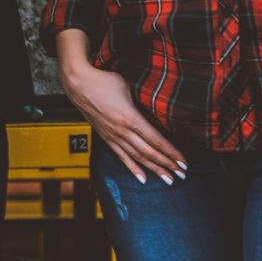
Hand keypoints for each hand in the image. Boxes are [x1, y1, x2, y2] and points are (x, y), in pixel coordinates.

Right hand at [60, 56, 187, 185]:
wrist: (78, 83)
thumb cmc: (103, 80)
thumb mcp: (129, 86)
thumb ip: (142, 100)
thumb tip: (158, 107)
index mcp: (129, 117)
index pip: (156, 140)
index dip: (171, 153)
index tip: (184, 162)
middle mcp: (121, 130)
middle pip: (149, 152)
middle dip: (167, 165)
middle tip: (182, 174)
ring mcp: (113, 135)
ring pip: (137, 157)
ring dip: (154, 170)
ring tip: (168, 179)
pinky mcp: (105, 137)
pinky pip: (121, 156)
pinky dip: (132, 168)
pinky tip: (142, 178)